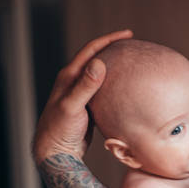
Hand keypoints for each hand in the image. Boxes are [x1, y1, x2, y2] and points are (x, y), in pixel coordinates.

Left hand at [33, 30, 132, 163]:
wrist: (56, 153)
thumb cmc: (59, 130)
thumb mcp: (72, 107)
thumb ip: (85, 86)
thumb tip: (99, 63)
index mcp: (68, 77)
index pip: (91, 50)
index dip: (109, 39)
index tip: (128, 34)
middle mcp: (73, 82)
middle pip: (95, 58)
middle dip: (113, 48)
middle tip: (132, 44)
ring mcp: (80, 95)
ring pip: (99, 75)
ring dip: (114, 66)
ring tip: (131, 63)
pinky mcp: (86, 107)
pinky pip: (102, 90)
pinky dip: (114, 85)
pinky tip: (125, 88)